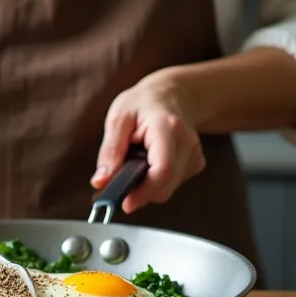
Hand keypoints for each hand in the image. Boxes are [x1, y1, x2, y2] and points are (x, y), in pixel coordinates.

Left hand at [91, 75, 205, 213]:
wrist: (172, 94)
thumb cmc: (143, 103)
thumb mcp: (119, 118)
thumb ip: (110, 151)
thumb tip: (100, 182)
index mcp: (167, 128)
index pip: (162, 170)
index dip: (143, 192)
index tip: (125, 202)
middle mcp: (187, 143)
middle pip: (165, 185)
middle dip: (140, 192)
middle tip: (118, 182)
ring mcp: (194, 154)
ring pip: (167, 189)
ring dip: (146, 186)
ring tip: (135, 162)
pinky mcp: (195, 163)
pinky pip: (172, 184)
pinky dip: (156, 182)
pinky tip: (149, 163)